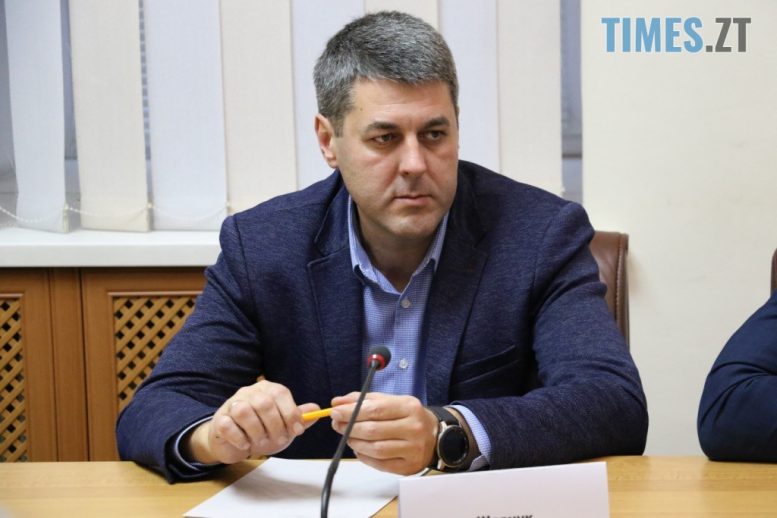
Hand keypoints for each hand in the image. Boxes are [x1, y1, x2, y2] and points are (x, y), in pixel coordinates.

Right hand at [184, 380, 320, 464]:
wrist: (233, 442)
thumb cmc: (260, 430)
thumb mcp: (283, 425)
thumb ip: (298, 418)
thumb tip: (317, 409)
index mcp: (267, 389)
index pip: (280, 393)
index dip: (291, 413)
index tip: (297, 431)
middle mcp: (248, 392)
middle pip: (264, 403)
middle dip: (275, 425)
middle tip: (280, 440)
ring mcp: (232, 404)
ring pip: (244, 411)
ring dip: (257, 431)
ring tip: (261, 442)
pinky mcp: (219, 420)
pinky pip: (228, 425)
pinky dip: (239, 438)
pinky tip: (246, 445)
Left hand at [330, 392, 437, 474]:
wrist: (434, 436)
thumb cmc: (407, 416)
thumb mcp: (390, 401)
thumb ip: (363, 400)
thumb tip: (337, 402)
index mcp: (409, 407)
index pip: (375, 409)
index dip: (351, 412)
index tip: (335, 412)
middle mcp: (413, 428)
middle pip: (373, 430)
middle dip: (349, 428)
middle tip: (337, 425)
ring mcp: (412, 449)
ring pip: (375, 449)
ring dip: (355, 443)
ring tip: (348, 436)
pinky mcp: (408, 466)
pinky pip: (380, 464)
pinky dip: (365, 457)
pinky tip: (360, 449)